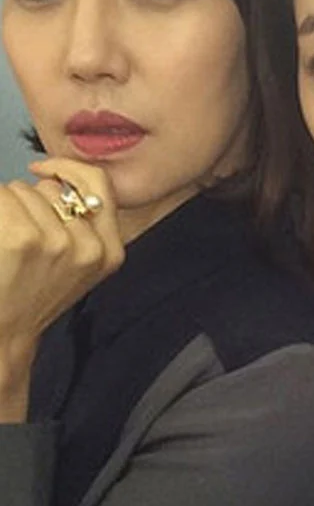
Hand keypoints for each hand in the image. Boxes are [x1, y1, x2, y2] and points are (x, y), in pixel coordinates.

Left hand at [0, 158, 123, 418]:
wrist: (2, 336)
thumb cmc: (31, 297)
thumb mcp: (77, 266)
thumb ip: (81, 225)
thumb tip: (53, 177)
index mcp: (110, 252)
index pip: (98, 185)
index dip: (67, 169)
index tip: (42, 170)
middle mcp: (90, 245)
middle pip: (53, 187)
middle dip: (30, 199)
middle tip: (16, 235)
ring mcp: (58, 242)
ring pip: (24, 190)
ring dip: (7, 206)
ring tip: (4, 240)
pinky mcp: (24, 239)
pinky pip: (4, 198)